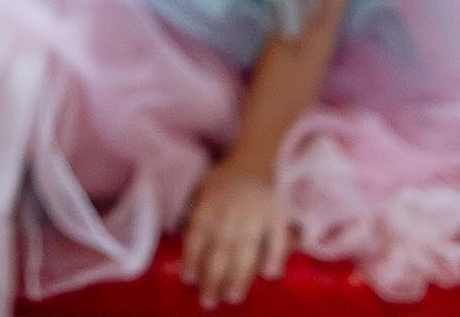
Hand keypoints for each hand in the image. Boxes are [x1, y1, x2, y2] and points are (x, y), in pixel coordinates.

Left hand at [180, 154, 290, 307]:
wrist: (256, 157)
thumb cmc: (225, 178)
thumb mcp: (202, 189)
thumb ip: (195, 212)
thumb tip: (182, 237)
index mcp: (209, 206)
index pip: (197, 236)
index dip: (192, 258)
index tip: (189, 279)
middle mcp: (230, 213)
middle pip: (220, 251)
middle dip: (213, 278)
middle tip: (208, 301)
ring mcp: (255, 215)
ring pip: (246, 250)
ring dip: (239, 275)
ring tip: (232, 297)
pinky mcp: (277, 216)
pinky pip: (277, 239)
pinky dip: (275, 256)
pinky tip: (270, 274)